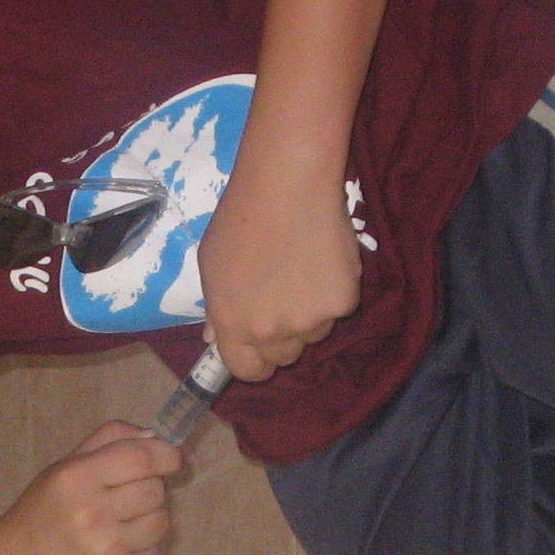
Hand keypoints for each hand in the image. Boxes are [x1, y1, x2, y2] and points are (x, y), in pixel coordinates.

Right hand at [0, 421, 182, 554]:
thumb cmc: (42, 513)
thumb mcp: (63, 467)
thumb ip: (108, 441)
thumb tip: (154, 436)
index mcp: (76, 478)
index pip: (141, 458)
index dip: (166, 455)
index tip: (171, 459)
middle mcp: (93, 513)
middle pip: (155, 490)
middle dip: (149, 488)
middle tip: (126, 497)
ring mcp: (108, 549)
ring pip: (162, 521)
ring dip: (150, 518)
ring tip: (122, 524)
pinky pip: (157, 552)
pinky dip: (146, 548)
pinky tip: (120, 548)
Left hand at [197, 168, 360, 383]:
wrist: (288, 183)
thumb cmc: (241, 218)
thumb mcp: (211, 265)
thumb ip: (216, 308)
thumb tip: (215, 338)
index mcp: (234, 325)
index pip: (247, 371)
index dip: (254, 361)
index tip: (260, 346)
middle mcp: (271, 331)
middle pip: (284, 356)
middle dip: (284, 335)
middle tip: (284, 294)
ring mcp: (310, 320)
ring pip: (315, 333)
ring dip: (310, 313)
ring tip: (303, 268)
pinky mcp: (343, 303)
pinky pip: (338, 309)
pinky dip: (334, 291)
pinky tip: (323, 258)